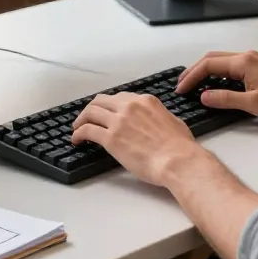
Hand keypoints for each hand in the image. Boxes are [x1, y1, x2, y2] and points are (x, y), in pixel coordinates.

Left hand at [72, 92, 199, 185]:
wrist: (178, 160)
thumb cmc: (180, 147)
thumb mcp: (173, 121)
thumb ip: (158, 117)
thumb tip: (155, 121)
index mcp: (145, 101)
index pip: (120, 97)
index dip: (109, 105)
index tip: (106, 112)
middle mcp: (130, 107)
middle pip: (101, 101)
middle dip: (92, 109)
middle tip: (87, 118)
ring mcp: (119, 121)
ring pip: (91, 113)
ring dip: (81, 120)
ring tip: (77, 128)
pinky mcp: (111, 138)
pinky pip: (87, 131)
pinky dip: (78, 134)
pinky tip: (77, 140)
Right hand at [176, 50, 257, 120]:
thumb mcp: (252, 103)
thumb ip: (225, 99)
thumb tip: (204, 96)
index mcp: (243, 62)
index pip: (208, 65)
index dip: (192, 77)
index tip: (182, 89)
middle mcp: (246, 56)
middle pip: (211, 58)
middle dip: (194, 71)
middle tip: (182, 84)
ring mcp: (252, 60)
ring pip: (221, 60)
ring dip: (205, 70)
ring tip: (193, 83)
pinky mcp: (257, 66)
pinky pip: (230, 64)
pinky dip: (217, 71)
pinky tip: (214, 82)